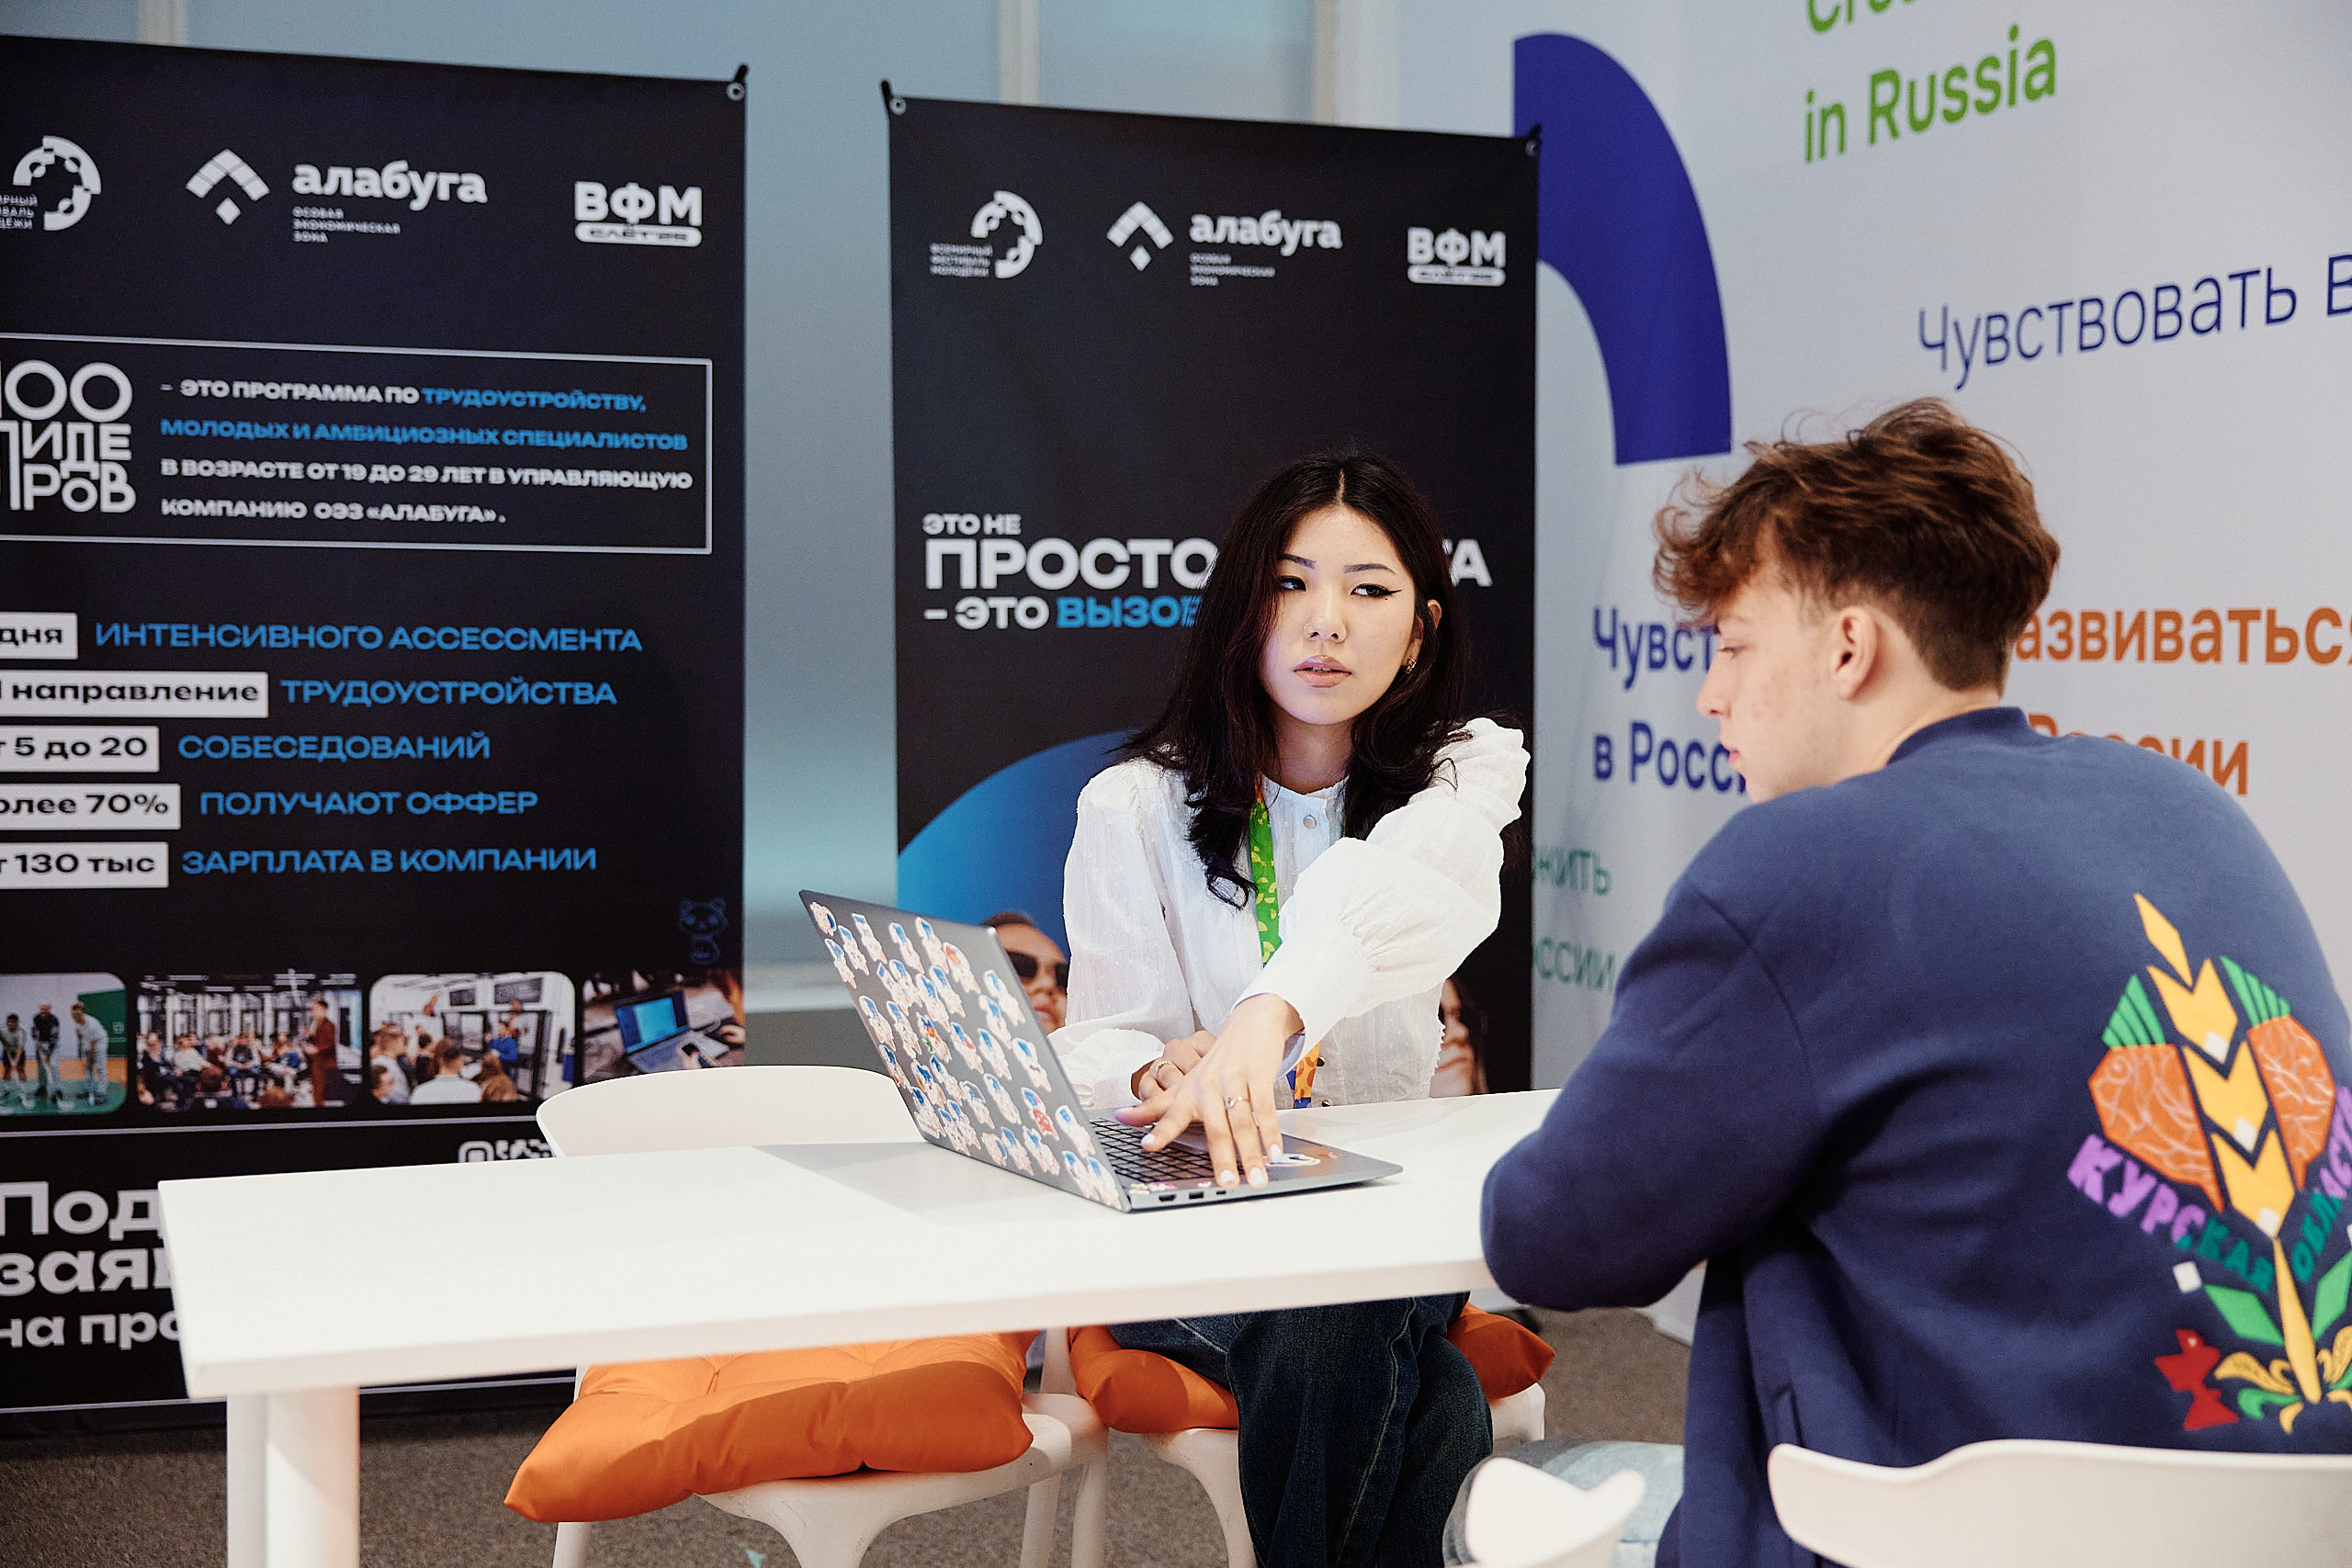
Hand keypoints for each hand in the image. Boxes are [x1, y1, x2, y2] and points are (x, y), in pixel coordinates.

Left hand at [1119, 994, 1301, 1188]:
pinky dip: (1270, 1131)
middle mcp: (1208, 1086)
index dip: (1159, 1131)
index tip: (1147, 1147)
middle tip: (1228, 1184)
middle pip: (1216, 1128)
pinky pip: (1264, 1108)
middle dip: (1223, 1158)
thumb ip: (1156, 1107)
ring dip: (1250, 1152)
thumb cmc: (1217, 1063)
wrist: (1249, 1024)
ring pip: (1242, 1122)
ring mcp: (1233, 1080)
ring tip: (1256, 1178)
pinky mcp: (1257, 1074)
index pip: (1171, 1115)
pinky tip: (1273, 1152)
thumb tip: (1120, 1118)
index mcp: (1189, 1092)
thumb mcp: (1185, 1083)